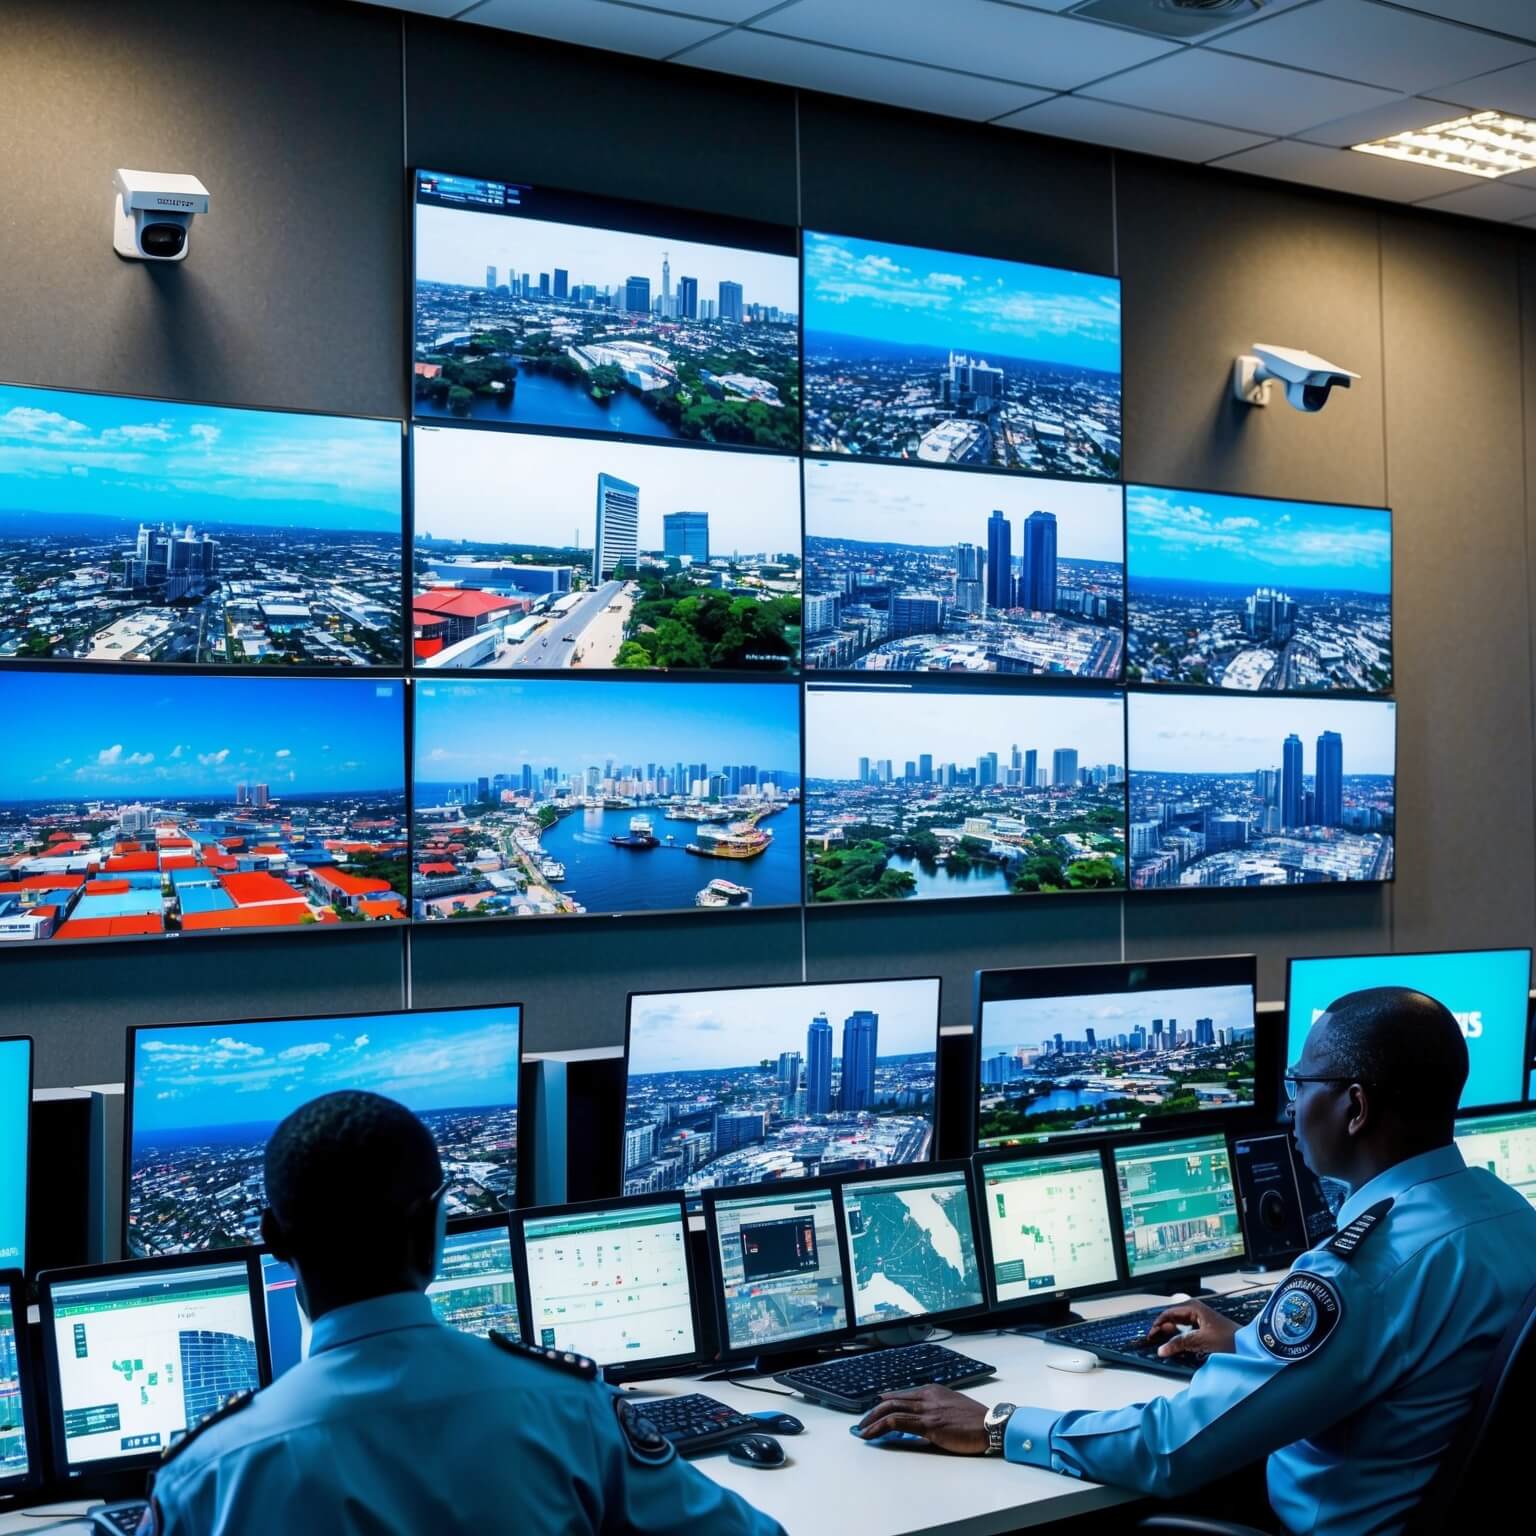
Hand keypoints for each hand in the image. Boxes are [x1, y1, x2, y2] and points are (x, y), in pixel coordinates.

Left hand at [856, 1385, 989, 1454]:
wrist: (990, 1424)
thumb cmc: (974, 1420)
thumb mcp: (951, 1407)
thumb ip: (934, 1410)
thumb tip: (919, 1421)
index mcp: (932, 1390)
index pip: (901, 1395)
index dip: (885, 1403)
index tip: (874, 1412)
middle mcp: (926, 1396)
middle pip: (891, 1400)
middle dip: (873, 1412)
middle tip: (862, 1422)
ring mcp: (927, 1409)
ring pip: (891, 1409)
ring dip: (872, 1420)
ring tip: (862, 1430)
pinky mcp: (929, 1424)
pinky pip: (898, 1422)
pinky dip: (880, 1427)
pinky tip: (872, 1434)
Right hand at [1146, 1301, 1239, 1358]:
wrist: (1248, 1345)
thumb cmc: (1227, 1340)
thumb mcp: (1201, 1341)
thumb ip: (1180, 1344)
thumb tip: (1161, 1349)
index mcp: (1193, 1308)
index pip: (1168, 1314)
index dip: (1158, 1325)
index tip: (1151, 1337)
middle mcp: (1195, 1310)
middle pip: (1173, 1318)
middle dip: (1163, 1329)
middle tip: (1155, 1341)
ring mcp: (1200, 1318)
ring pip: (1179, 1324)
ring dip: (1171, 1334)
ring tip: (1165, 1344)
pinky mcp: (1205, 1327)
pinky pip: (1187, 1330)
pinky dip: (1180, 1336)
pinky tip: (1178, 1345)